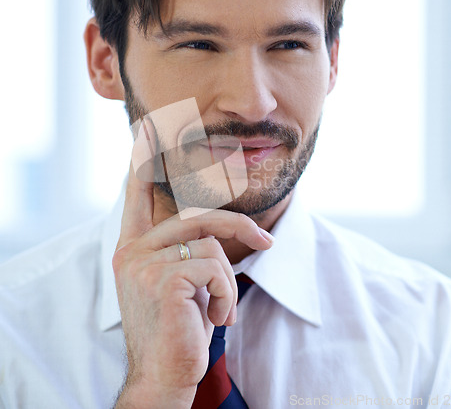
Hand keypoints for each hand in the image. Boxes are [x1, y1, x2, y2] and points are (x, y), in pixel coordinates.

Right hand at [113, 120, 272, 407]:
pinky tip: (214, 317)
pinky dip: (226, 295)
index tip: (147, 126)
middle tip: (267, 242)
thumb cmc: (178, 327)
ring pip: (211, 246)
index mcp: (133, 247)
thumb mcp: (178, 282)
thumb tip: (209, 229)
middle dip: (239, 228)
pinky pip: (215, 269)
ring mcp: (143, 265)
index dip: (144, 158)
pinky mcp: (163, 281)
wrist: (164, 375)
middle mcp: (132, 251)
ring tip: (218, 309)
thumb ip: (183, 249)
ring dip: (228, 282)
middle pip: (198, 216)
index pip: (137, 193)